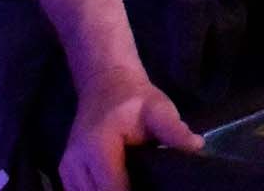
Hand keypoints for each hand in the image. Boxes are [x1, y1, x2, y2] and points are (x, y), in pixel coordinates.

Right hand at [59, 67, 200, 190]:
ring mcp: (66, 169)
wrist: (106, 84)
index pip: (114, 190)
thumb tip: (196, 146)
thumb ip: (174, 131)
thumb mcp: (158, 109)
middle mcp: (75, 162)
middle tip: (150, 189)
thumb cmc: (135, 99)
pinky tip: (122, 187)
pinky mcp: (66, 173)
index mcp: (97, 148)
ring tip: (138, 187)